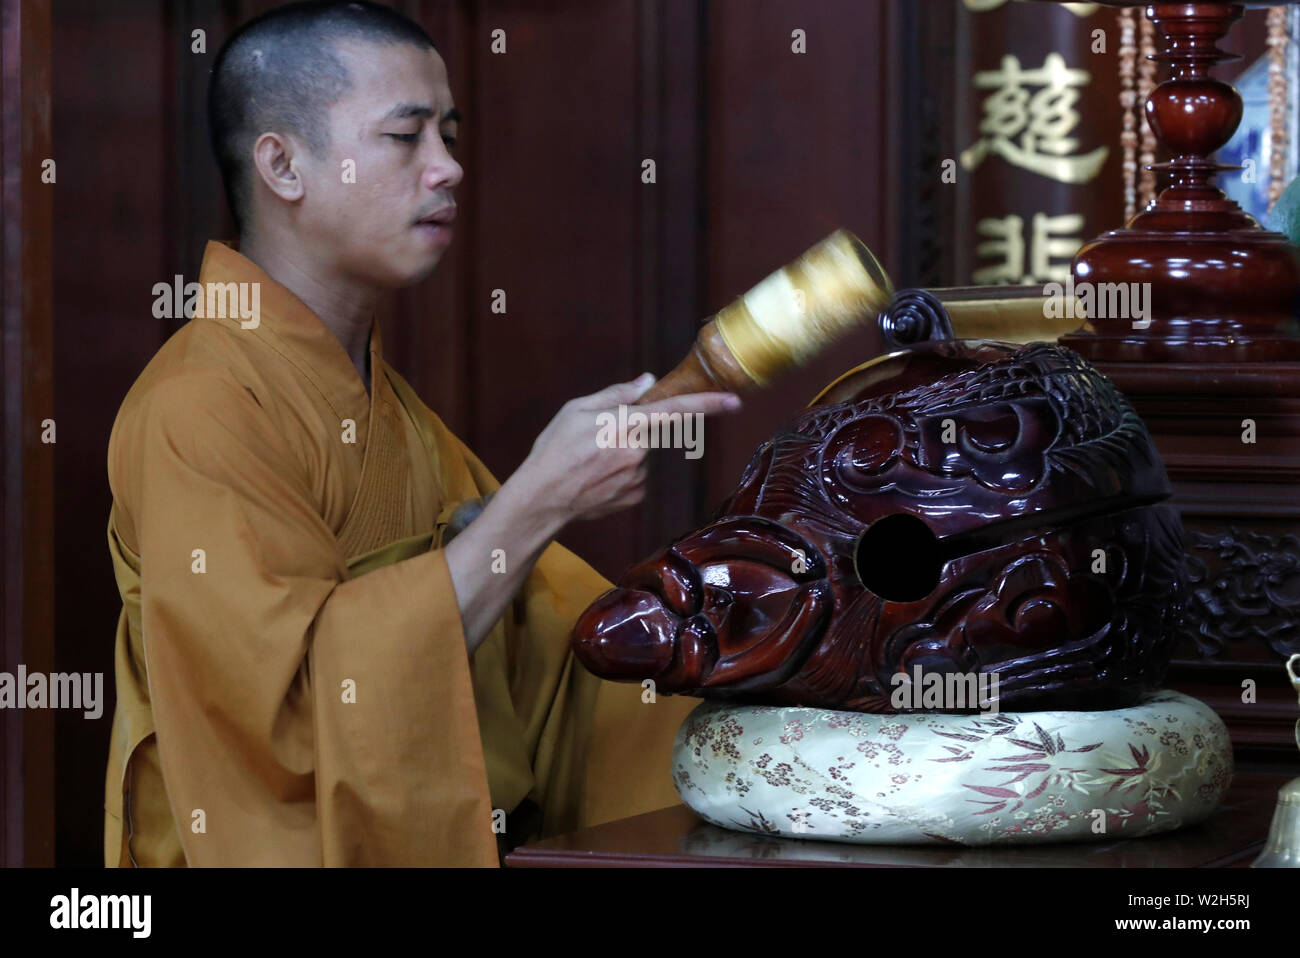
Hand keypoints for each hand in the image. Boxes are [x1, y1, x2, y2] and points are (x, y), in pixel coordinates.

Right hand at [514, 373, 740, 525]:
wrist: (541, 499)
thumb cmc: (553, 451)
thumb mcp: (576, 411)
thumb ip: (616, 396)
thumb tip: (647, 382)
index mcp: (625, 426)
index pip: (675, 410)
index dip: (708, 404)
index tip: (734, 400)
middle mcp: (638, 453)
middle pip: (651, 433)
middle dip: (632, 432)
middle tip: (596, 440)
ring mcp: (638, 478)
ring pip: (643, 456)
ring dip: (625, 453)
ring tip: (591, 461)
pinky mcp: (635, 496)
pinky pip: (637, 476)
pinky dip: (621, 473)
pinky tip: (597, 478)